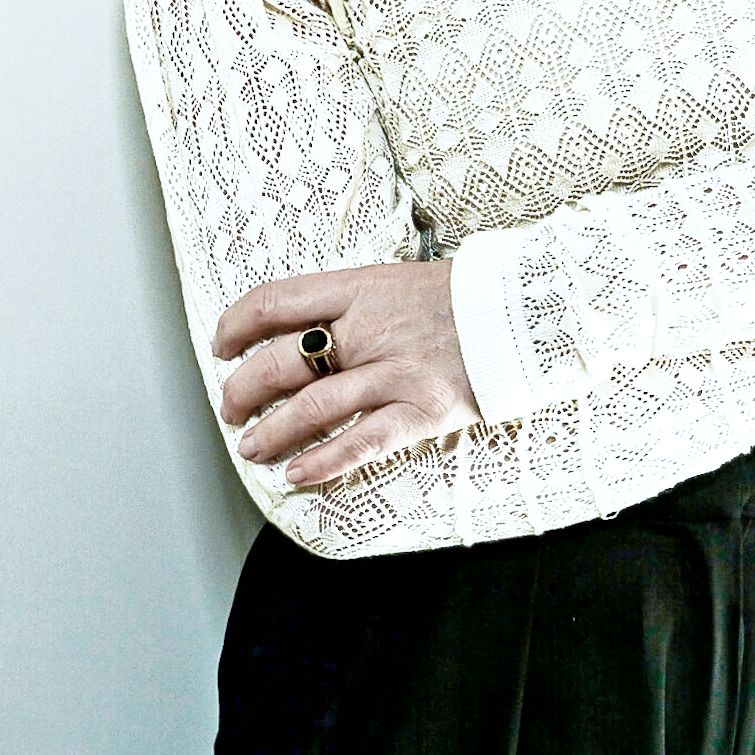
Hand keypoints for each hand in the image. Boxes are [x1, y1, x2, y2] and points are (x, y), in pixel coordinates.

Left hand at [212, 261, 481, 487]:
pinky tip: (297, 473)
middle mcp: (370, 328)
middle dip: (243, 390)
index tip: (223, 345)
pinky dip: (323, 461)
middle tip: (232, 409)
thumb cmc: (468, 296)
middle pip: (281, 360)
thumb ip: (358, 303)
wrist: (532, 308)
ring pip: (311, 407)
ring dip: (271, 433)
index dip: (237, 324)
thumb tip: (311, 326)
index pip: (276, 301)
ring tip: (252, 448)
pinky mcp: (423, 409)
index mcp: (361, 288)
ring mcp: (396, 370)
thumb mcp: (402, 280)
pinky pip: (362, 441)